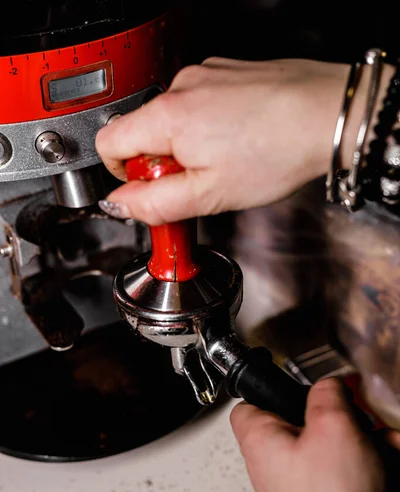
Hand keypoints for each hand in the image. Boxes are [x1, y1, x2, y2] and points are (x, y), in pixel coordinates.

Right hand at [95, 57, 351, 223]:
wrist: (329, 114)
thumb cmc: (278, 151)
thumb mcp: (209, 196)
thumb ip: (154, 204)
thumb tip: (119, 205)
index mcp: (167, 116)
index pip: (108, 143)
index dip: (123, 175)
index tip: (151, 191)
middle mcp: (180, 87)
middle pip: (141, 133)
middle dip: (161, 165)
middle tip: (198, 184)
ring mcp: (205, 75)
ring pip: (172, 120)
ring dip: (187, 147)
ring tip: (226, 163)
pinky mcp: (227, 73)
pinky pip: (199, 105)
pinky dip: (209, 127)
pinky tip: (238, 142)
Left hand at [230, 378, 395, 491]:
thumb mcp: (333, 425)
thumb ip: (328, 393)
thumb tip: (331, 385)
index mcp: (260, 438)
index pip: (248, 401)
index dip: (271, 387)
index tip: (296, 383)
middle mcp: (273, 462)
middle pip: (300, 420)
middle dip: (338, 416)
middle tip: (355, 418)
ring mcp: (296, 483)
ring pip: (330, 445)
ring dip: (360, 440)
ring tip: (378, 447)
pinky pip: (343, 471)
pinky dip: (365, 465)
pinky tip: (384, 468)